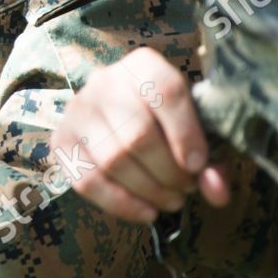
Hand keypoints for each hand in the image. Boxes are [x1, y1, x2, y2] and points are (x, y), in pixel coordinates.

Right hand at [50, 46, 229, 223]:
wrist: (116, 112)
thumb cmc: (164, 121)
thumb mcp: (194, 127)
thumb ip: (211, 159)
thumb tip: (216, 192)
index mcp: (143, 65)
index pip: (165, 92)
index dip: (186, 134)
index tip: (198, 165)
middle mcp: (104, 82)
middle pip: (138, 135)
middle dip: (169, 172)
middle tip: (186, 188)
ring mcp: (77, 112)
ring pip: (113, 160)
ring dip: (149, 191)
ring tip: (171, 200)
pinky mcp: (61, 142)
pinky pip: (87, 181)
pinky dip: (122, 204)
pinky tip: (146, 211)